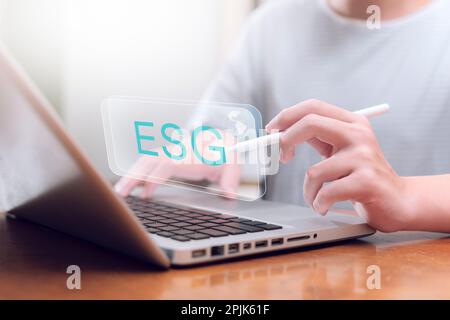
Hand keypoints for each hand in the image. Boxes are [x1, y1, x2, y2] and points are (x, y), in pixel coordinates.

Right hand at [114, 134, 239, 198]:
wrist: (223, 137)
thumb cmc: (225, 148)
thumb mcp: (233, 160)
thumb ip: (231, 177)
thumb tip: (229, 193)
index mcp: (190, 151)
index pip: (167, 163)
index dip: (155, 177)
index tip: (146, 192)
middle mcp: (177, 151)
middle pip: (149, 160)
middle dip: (133, 176)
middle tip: (120, 193)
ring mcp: (171, 154)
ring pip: (146, 162)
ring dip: (132, 176)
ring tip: (120, 193)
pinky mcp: (169, 159)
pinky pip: (150, 166)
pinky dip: (140, 176)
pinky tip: (136, 190)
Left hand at [266, 99, 411, 231]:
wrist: (399, 200)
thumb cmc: (362, 175)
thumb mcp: (341, 149)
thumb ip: (316, 136)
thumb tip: (279, 130)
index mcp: (352, 122)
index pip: (312, 107)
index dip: (286, 117)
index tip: (271, 132)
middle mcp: (359, 134)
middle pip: (310, 123)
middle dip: (286, 140)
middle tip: (282, 157)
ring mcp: (364, 157)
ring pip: (314, 171)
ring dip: (308, 191)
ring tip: (316, 198)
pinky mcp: (366, 181)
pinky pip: (325, 192)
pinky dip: (318, 203)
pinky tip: (324, 206)